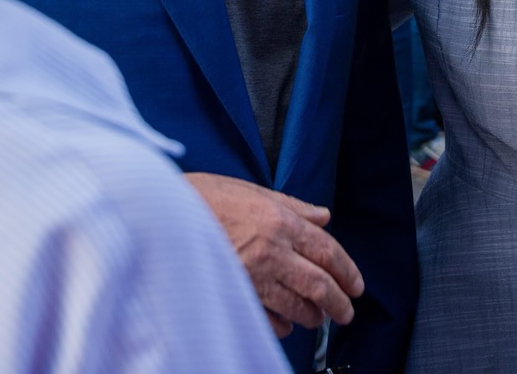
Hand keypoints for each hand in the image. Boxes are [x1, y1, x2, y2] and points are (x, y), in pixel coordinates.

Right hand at [186, 172, 363, 337]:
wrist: (160, 212)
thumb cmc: (204, 197)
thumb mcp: (253, 190)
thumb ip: (293, 206)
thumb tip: (323, 215)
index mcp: (280, 222)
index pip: (328, 251)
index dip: (348, 271)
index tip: (356, 286)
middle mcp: (271, 251)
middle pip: (319, 285)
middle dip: (339, 303)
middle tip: (346, 313)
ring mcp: (251, 276)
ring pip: (296, 306)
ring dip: (312, 316)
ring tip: (317, 317)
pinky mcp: (232, 294)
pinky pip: (267, 320)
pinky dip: (282, 326)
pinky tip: (287, 325)